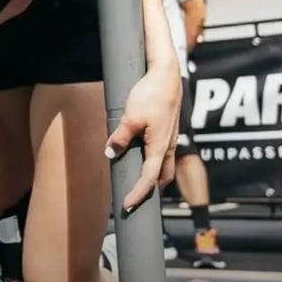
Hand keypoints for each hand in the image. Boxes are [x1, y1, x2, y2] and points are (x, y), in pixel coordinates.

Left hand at [105, 63, 180, 213]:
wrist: (166, 75)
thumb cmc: (151, 94)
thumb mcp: (131, 117)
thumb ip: (120, 137)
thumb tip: (111, 153)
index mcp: (160, 148)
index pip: (149, 180)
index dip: (137, 194)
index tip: (126, 206)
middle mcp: (168, 147)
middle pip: (162, 178)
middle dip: (149, 190)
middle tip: (133, 196)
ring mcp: (170, 139)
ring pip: (164, 166)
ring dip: (153, 176)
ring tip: (135, 178)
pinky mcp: (168, 130)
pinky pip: (163, 153)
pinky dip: (154, 161)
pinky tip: (140, 153)